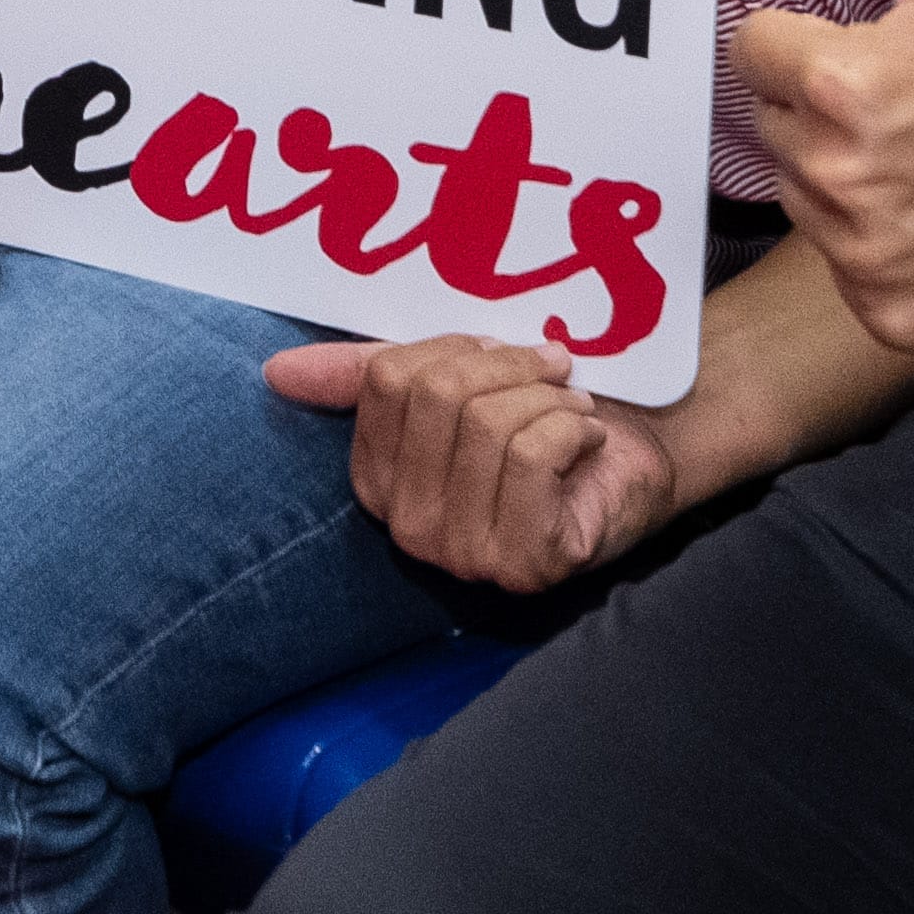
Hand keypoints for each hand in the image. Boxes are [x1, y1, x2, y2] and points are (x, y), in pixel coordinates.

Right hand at [268, 335, 685, 591]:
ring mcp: (465, 554)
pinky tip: (588, 442)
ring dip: (549, 399)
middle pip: (439, 397)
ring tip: (573, 410)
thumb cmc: (540, 415)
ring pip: (489, 425)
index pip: (390, 379)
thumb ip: (365, 375)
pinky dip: (572, 429)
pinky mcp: (524, 564)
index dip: (456, 350)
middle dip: (509, 367)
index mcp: (377, 479)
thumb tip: (275, 371)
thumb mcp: (451, 382)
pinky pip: (532, 458)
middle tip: (551, 371)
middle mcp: (408, 527)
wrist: (638, 453)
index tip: (501, 354)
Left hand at [730, 0, 913, 356]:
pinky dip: (879, 246)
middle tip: (910, 101)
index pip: (754, 47)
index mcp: (838, 82)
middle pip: (772, 120)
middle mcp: (833, 175)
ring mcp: (857, 254)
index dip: (807, 39)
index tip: (871, 46)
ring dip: (844, 174)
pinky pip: (844, 265)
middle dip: (822, 105)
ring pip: (803, 193)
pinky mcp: (883, 312)